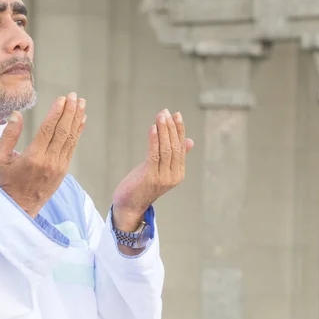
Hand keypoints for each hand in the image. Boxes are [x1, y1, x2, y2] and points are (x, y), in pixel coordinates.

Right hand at [0, 93, 86, 217]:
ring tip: (81, 103)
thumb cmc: (8, 180)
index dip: (56, 113)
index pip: (48, 130)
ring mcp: (58, 166)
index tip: (61, 99)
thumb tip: (16, 115)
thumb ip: (8, 135)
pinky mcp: (63, 170)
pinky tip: (81, 120)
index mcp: (33, 157)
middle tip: (73, 95)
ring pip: (70, 138)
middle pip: (62, 131)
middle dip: (69, 111)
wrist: (20, 206)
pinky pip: (72, 147)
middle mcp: (49, 161)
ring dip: (76, 119)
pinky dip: (78, 132)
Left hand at [112, 109, 193, 232]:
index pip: (181, 147)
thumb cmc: (142, 185)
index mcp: (178, 173)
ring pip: (166, 149)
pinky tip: (153, 128)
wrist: (129, 206)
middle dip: (171, 127)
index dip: (179, 130)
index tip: (176, 114)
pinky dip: (154, 140)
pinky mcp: (150, 177)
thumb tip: (189, 141)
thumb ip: (173, 157)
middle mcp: (173, 175)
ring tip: (160, 116)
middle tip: (165, 112)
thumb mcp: (160, 169)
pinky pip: (154, 155)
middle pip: (174, 146)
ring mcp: (163, 177)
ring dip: (163, 130)